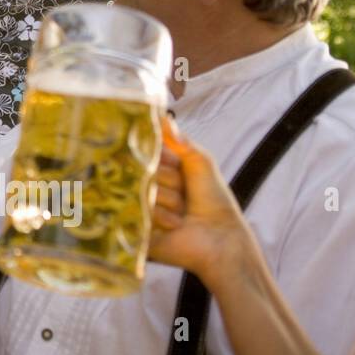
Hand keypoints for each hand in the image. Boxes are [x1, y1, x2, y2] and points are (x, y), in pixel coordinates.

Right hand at [148, 115, 251, 283]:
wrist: (220, 238)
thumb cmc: (213, 200)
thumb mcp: (201, 163)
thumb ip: (181, 141)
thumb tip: (163, 116)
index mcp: (157, 167)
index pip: (145, 149)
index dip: (161, 156)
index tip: (173, 162)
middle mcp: (144, 184)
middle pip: (142, 168)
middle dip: (168, 180)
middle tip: (184, 192)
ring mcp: (137, 205)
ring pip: (143, 190)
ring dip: (169, 201)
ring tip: (182, 213)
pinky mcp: (134, 226)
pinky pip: (139, 211)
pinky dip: (162, 217)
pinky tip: (174, 225)